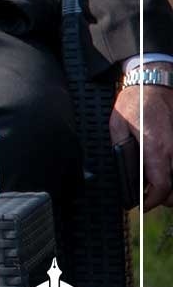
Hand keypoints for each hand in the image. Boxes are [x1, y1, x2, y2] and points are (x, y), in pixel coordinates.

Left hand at [110, 80, 172, 210]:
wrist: (156, 82)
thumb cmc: (136, 102)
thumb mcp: (117, 125)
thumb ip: (121, 149)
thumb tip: (123, 170)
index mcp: (157, 149)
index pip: (161, 187)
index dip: (151, 201)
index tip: (141, 204)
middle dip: (162, 199)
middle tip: (146, 197)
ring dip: (170, 188)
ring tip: (154, 186)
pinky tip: (162, 171)